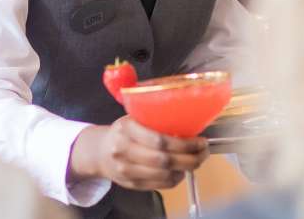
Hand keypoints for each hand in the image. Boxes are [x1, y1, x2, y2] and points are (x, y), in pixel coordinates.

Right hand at [68, 116, 209, 190]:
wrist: (100, 152)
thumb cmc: (122, 132)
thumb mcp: (132, 118)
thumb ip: (153, 120)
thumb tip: (189, 123)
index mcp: (126, 129)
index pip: (159, 140)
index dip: (184, 143)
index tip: (200, 141)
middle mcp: (124, 151)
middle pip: (164, 160)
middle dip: (190, 158)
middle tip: (203, 152)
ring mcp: (126, 170)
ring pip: (164, 175)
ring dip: (185, 169)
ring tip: (195, 161)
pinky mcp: (131, 184)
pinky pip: (160, 185)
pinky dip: (176, 179)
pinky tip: (181, 171)